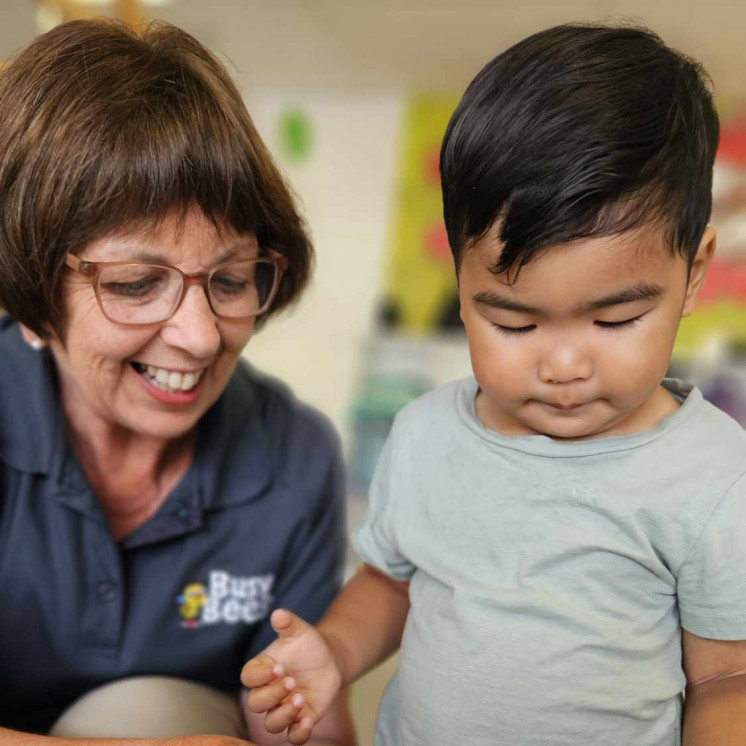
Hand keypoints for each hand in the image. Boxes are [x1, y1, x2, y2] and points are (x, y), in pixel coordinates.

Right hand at [241, 609, 342, 744]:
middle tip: (292, 682)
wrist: (329, 659)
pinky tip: (309, 721)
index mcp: (262, 669)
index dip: (260, 676)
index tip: (278, 667)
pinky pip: (293, 736)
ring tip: (301, 700)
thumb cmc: (307, 644)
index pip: (248, 678)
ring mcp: (283, 708)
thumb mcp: (299, 631)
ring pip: (271, 724)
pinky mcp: (300, 719)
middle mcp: (268, 691)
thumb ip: (288, 623)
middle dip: (272, 695)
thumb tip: (279, 613)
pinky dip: (298, 733)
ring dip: (284, 716)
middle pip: (255, 703)